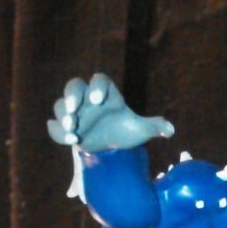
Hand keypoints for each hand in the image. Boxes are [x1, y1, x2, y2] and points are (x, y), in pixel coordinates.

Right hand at [47, 73, 173, 152]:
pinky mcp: (64, 126)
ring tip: (73, 131)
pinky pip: (55, 125)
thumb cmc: (125, 131)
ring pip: (61, 105)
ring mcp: (73, 111)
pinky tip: (71, 140)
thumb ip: (154, 126)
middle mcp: (86, 98)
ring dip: (63, 116)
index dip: (97, 86)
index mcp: (106, 92)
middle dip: (72, 96)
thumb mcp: (140, 129)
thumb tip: (170, 130)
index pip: (99, 80)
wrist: (110, 147)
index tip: (98, 100)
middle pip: (74, 86)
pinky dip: (58, 132)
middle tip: (74, 109)